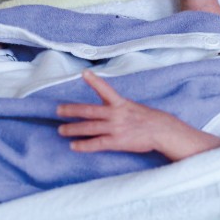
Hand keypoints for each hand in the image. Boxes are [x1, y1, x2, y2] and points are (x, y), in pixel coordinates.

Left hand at [57, 70, 173, 153]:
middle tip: (58, 110)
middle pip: (89, 111)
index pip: (105, 89)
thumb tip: (105, 108)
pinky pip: (96, 143)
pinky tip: (74, 146)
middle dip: (72, 110)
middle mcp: (116, 114)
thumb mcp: (132, 107)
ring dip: (73, 129)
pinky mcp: (117, 141)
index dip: (94, 81)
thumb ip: (117, 107)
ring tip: (61, 130)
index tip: (84, 73)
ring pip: (89, 128)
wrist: (162, 132)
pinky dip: (83, 145)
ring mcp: (115, 128)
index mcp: (120, 103)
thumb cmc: (148, 119)